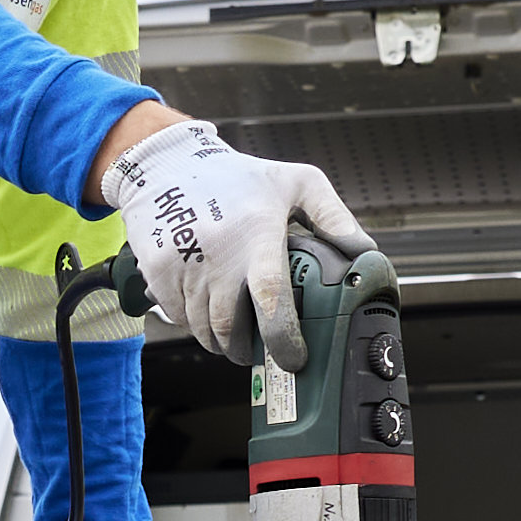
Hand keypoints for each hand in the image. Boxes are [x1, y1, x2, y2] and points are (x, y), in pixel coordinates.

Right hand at [102, 114, 374, 372]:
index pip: (271, 298)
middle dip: (246, 351)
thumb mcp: (296, 182)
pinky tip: (205, 310)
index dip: (283, 337)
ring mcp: (182, 263)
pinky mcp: (156, 270)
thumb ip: (334, 217)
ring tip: (233, 336)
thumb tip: (364, 254)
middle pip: (230, 327)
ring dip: (219, 341)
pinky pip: (177, 316)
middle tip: (259, 352)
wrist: (167, 163)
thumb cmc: (236, 175)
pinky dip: (192, 324)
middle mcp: (218, 252)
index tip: (294, 358)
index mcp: (256, 233)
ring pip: (202, 328)